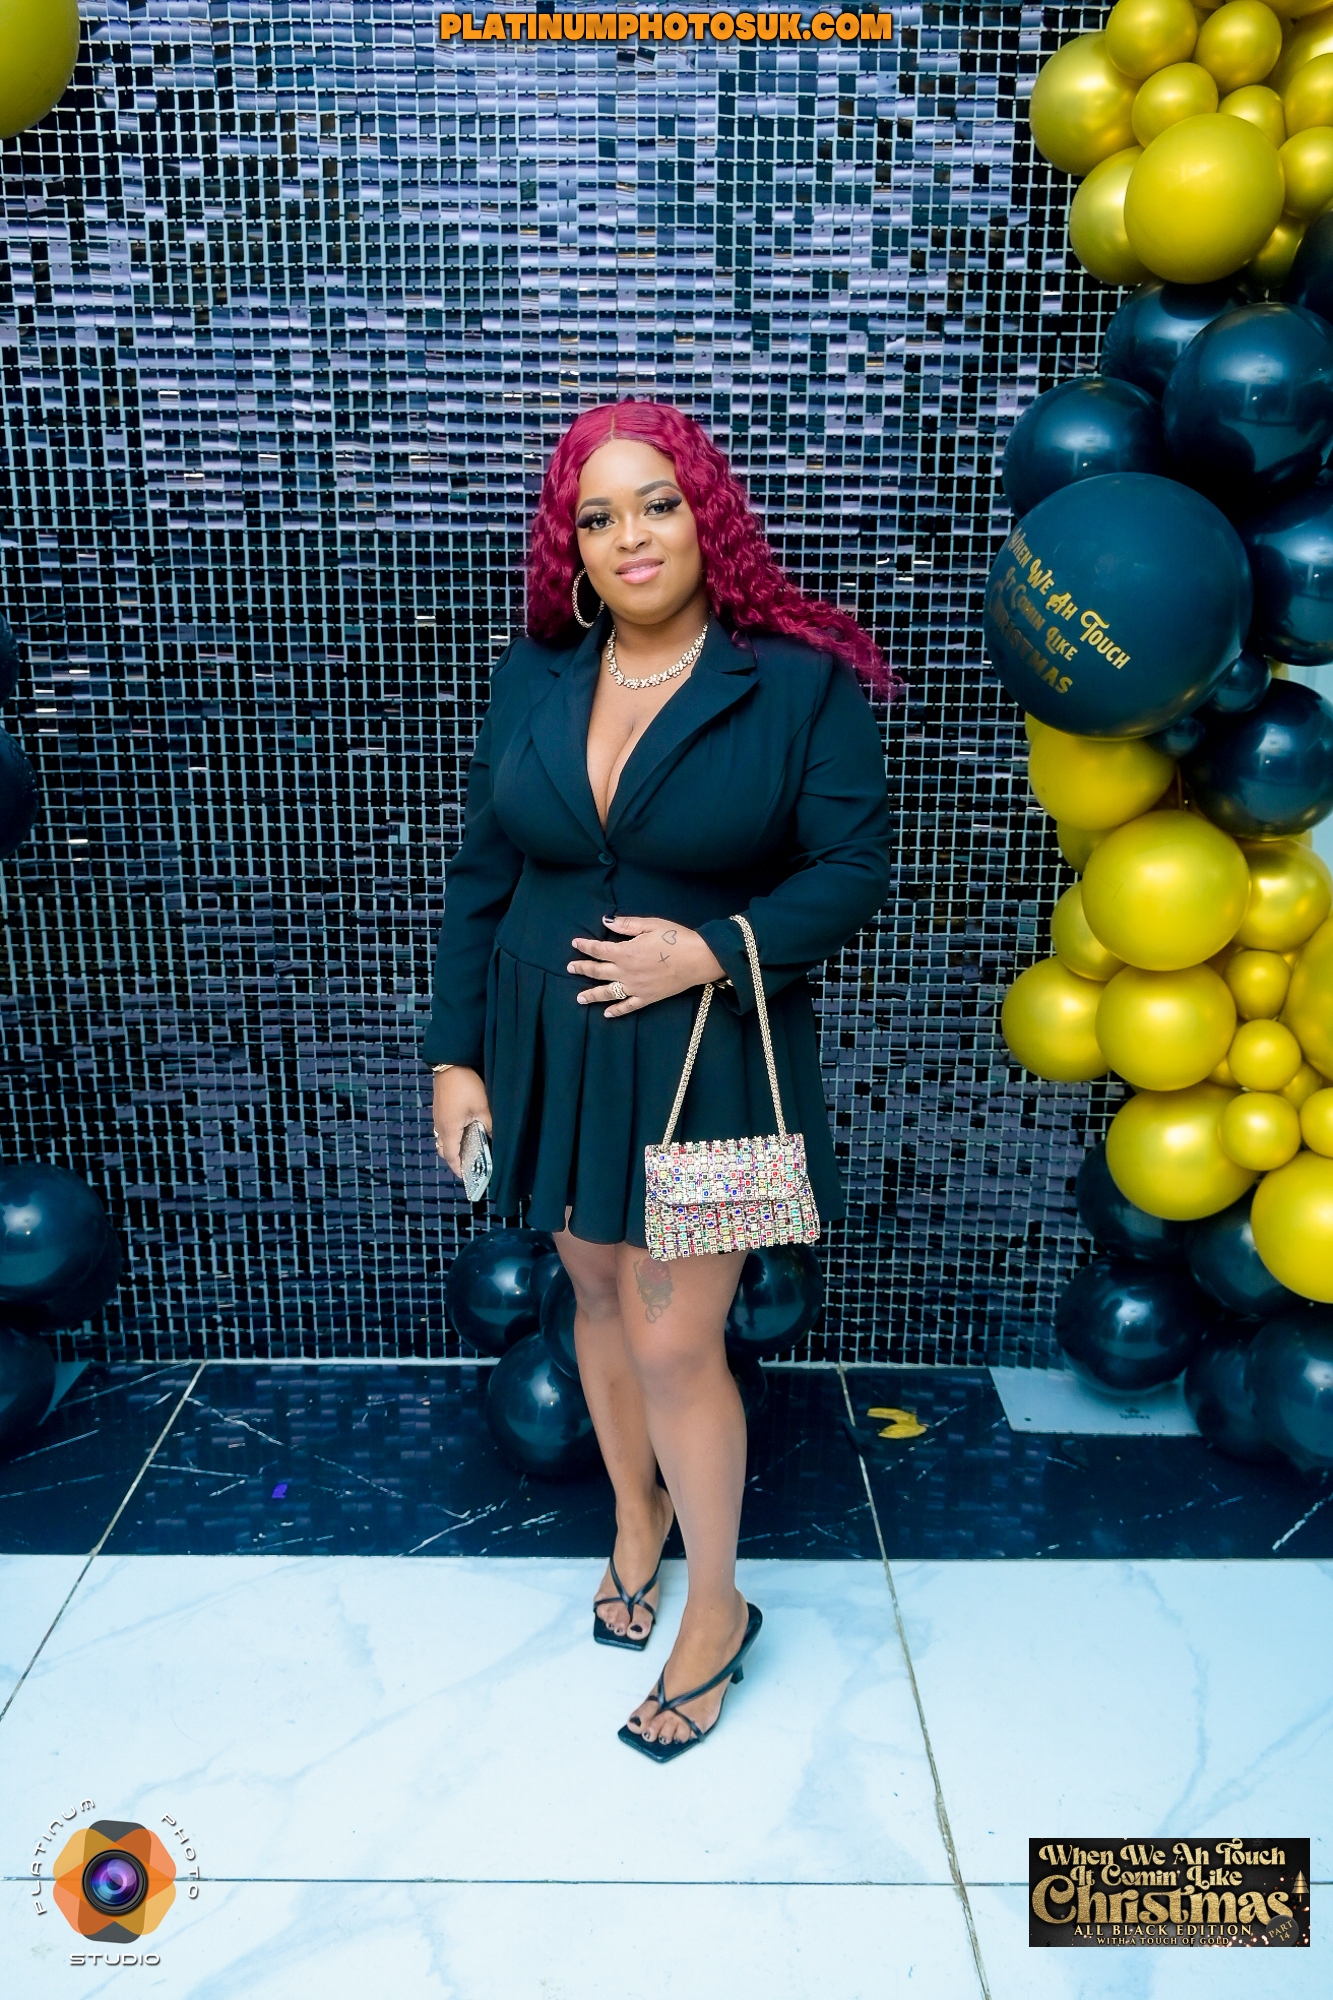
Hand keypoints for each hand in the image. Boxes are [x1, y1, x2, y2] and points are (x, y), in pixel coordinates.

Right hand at [432, 1066, 491, 1174]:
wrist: (450, 1064)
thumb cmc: (466, 1086)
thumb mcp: (483, 1108)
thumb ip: (489, 1126)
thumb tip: (495, 1139)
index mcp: (449, 1129)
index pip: (451, 1157)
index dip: (459, 1168)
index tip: (467, 1177)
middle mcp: (440, 1126)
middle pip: (444, 1150)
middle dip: (455, 1159)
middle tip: (470, 1164)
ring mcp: (438, 1117)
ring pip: (443, 1140)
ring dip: (453, 1147)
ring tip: (469, 1149)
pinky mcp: (440, 1110)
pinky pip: (443, 1130)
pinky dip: (452, 1136)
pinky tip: (465, 1131)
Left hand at [568, 914, 725, 1017]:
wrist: (698, 959)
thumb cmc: (676, 938)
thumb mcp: (650, 924)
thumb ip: (626, 925)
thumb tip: (606, 921)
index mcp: (625, 952)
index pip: (598, 949)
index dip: (585, 946)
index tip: (576, 943)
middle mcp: (626, 972)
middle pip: (597, 971)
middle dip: (582, 969)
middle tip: (570, 968)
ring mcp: (635, 987)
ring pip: (608, 992)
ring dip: (592, 995)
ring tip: (579, 998)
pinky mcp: (647, 998)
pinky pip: (628, 1006)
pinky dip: (617, 1011)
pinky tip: (607, 1014)